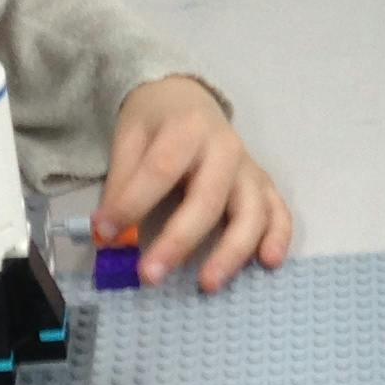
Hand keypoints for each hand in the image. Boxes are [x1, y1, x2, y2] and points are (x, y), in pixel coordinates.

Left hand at [100, 76, 290, 289]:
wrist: (188, 100)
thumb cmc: (156, 124)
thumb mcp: (130, 138)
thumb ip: (122, 182)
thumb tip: (107, 231)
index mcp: (187, 130)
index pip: (161, 171)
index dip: (132, 204)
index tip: (105, 234)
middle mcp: (225, 149)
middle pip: (207, 199)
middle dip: (179, 240)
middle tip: (150, 275)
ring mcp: (249, 169)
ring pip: (251, 213)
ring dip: (232, 251)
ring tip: (209, 283)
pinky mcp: (263, 185)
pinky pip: (279, 212)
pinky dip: (279, 237)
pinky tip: (268, 262)